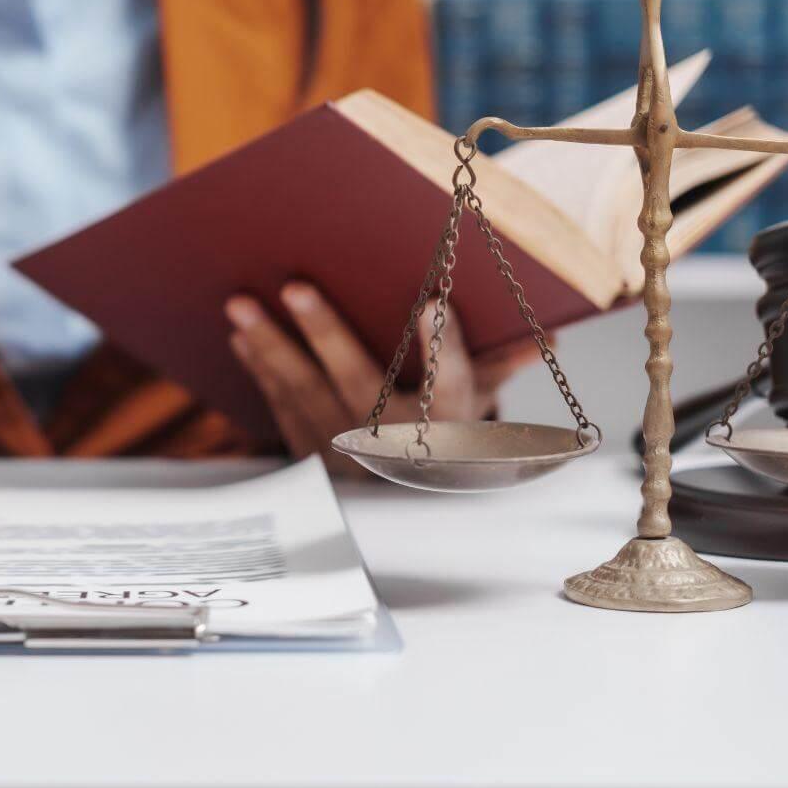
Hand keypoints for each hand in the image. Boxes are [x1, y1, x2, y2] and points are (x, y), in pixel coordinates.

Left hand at [225, 283, 537, 460]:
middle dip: (325, 335)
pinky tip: (239, 335)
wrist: (403, 500)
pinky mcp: (310, 453)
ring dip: (270, 347)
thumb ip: (497, 366)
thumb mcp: (476, 406)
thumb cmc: (442, 433)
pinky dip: (260, 371)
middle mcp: (395, 442)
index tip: (435, 304)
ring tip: (240, 303)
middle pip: (358, 383)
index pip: (454, 387)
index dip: (446, 350)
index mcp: (446, 425)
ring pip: (305, 392)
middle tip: (294, 287)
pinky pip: (281, 407)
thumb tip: (548, 340)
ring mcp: (346, 450)